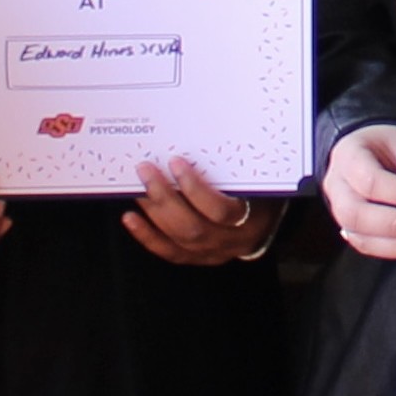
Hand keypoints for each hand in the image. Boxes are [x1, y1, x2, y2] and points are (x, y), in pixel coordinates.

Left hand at [123, 156, 277, 267]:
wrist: (264, 222)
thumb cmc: (259, 193)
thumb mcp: (255, 178)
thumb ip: (233, 167)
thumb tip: (198, 138)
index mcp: (250, 218)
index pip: (222, 211)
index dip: (195, 189)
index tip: (176, 163)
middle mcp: (231, 240)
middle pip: (193, 227)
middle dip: (164, 197)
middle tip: (146, 170)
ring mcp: (213, 252)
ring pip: (179, 239)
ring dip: (154, 212)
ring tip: (138, 188)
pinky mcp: (196, 257)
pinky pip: (169, 252)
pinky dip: (147, 235)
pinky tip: (132, 219)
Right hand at [321, 124, 395, 260]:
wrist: (379, 151)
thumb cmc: (393, 147)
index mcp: (348, 154)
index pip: (370, 180)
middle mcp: (336, 184)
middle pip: (355, 214)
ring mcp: (340, 210)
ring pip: (359, 236)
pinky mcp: (352, 229)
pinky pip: (367, 246)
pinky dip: (393, 249)